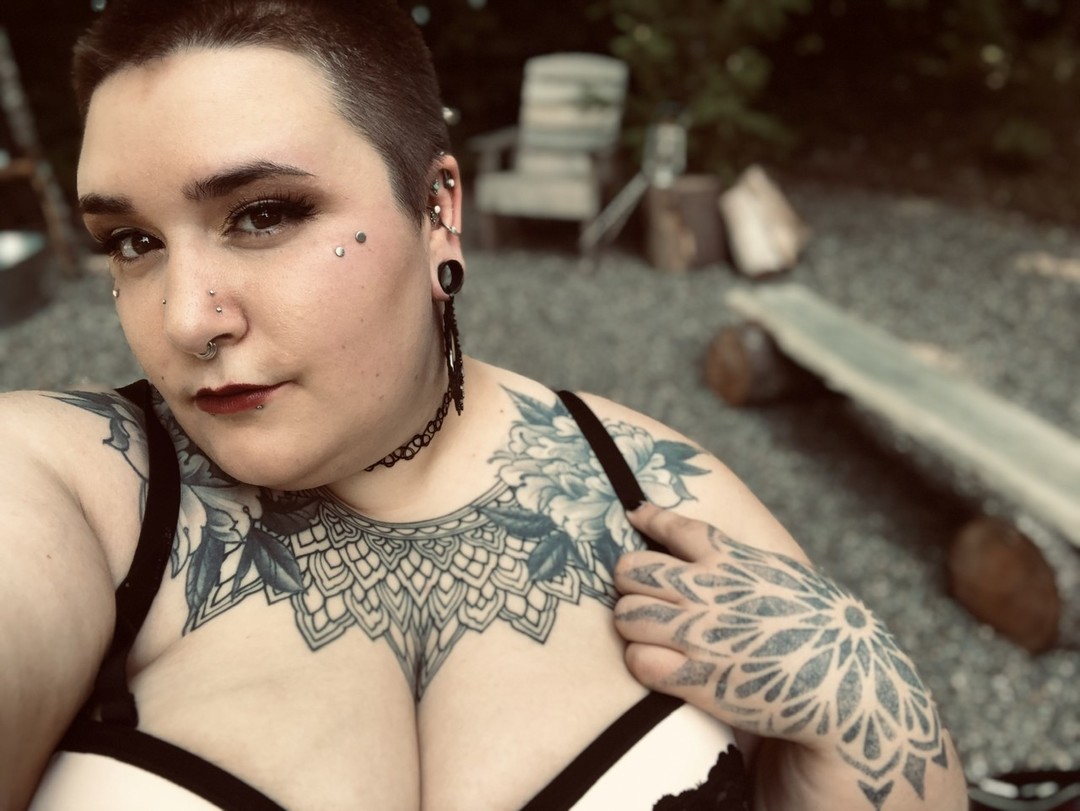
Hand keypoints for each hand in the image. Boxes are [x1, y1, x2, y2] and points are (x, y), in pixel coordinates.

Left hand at [614, 503, 954, 807]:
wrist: (849, 688)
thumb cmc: (825, 636)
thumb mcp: (791, 579)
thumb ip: (753, 565)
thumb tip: (728, 553)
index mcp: (735, 561)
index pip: (677, 527)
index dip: (651, 517)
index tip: (635, 514)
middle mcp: (709, 589)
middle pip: (633, 568)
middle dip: (629, 581)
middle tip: (638, 594)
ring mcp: (699, 632)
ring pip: (626, 614)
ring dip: (631, 624)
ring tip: (646, 634)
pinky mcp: (695, 677)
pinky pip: (638, 660)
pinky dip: (641, 662)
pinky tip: (656, 666)